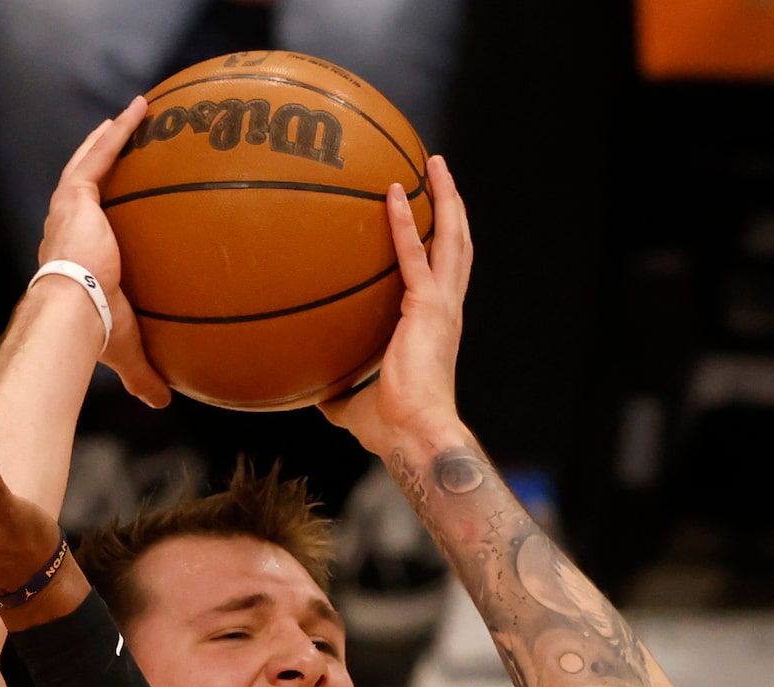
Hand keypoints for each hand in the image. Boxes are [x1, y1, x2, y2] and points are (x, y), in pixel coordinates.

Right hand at [37, 99, 170, 408]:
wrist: (76, 309)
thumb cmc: (94, 331)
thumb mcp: (127, 350)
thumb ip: (144, 374)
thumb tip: (164, 403)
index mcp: (72, 262)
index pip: (84, 234)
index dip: (95, 219)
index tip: (110, 211)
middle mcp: (65, 230)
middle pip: (83, 190)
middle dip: (100, 168)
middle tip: (120, 149)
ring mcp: (69, 210)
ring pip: (89, 164)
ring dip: (108, 140)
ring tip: (132, 116)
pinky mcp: (76, 195)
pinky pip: (101, 154)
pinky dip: (119, 131)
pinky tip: (140, 109)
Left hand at [319, 154, 473, 457]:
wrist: (412, 435)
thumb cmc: (391, 429)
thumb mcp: (355, 408)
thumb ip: (339, 394)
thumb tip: (314, 393)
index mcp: (436, 327)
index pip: (444, 275)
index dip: (442, 245)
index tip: (432, 218)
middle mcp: (446, 309)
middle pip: (458, 246)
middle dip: (453, 207)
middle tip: (440, 174)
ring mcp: (442, 305)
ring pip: (452, 238)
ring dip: (445, 198)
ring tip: (434, 164)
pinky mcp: (428, 307)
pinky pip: (414, 254)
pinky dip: (402, 222)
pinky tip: (390, 195)